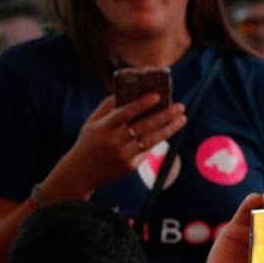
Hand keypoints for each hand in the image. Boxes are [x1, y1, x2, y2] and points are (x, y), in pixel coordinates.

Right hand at [46, 93, 188, 199]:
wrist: (82, 172)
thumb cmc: (89, 141)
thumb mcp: (93, 121)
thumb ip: (109, 106)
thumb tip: (127, 90)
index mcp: (104, 127)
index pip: (125, 113)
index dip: (141, 104)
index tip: (157, 96)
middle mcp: (115, 141)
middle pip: (144, 127)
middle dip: (165, 116)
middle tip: (180, 107)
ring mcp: (124, 155)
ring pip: (152, 140)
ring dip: (169, 129)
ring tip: (182, 119)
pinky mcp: (130, 166)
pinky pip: (147, 150)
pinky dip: (157, 140)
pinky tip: (168, 130)